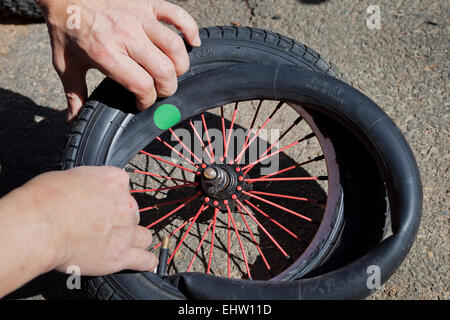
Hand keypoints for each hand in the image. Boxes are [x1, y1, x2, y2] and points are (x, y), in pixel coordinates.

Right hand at [19, 166, 157, 274]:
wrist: (41, 225)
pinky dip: (145, 262)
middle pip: (133, 213)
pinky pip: (144, 260)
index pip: (124, 188)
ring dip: (134, 240)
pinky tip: (145, 262)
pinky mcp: (120, 255)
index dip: (112, 199)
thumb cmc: (46, 200)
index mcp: (115, 181)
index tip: (103, 204)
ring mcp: (125, 231)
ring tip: (122, 244)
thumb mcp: (70, 176)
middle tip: (102, 227)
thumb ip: (88, 183)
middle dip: (120, 220)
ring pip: (143, 236)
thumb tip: (84, 189)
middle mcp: (125, 205)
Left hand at [37, 0, 199, 120]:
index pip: (142, 85)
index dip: (147, 100)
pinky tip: (193, 42)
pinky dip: (190, 29)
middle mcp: (127, 36)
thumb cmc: (67, 29)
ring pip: (174, 47)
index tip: (142, 102)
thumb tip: (73, 119)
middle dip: (166, 88)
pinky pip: (178, 15)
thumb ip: (74, 94)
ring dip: (180, 65)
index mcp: (107, 54)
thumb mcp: (66, 64)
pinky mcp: (148, 4)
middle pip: (163, 70)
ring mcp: (140, 18)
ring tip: (174, 72)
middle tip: (160, 90)